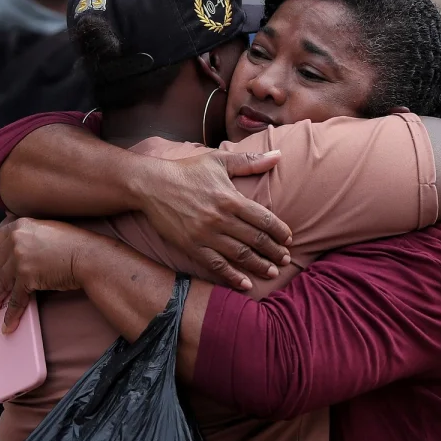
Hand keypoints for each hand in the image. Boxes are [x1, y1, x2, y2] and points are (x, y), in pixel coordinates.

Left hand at [0, 216, 91, 331]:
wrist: (88, 255)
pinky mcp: (27, 279)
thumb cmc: (74, 243)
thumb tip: (17, 247)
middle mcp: (15, 242)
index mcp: (18, 227)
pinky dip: (10, 314)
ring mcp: (19, 260)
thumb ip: (28, 234)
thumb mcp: (46, 228)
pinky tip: (6, 324)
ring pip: (0, 284)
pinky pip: (15, 300)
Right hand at [135, 150, 291, 290]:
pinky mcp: (191, 246)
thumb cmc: (187, 171)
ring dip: (259, 266)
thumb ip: (250, 161)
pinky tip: (245, 284)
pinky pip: (216, 265)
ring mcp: (206, 235)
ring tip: (272, 273)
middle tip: (286, 260)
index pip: (264, 219)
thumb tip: (278, 155)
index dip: (280, 231)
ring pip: (239, 255)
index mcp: (231, 199)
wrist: (151, 185)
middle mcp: (221, 219)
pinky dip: (232, 276)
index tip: (289, 239)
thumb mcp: (219, 161)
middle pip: (256, 240)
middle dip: (274, 252)